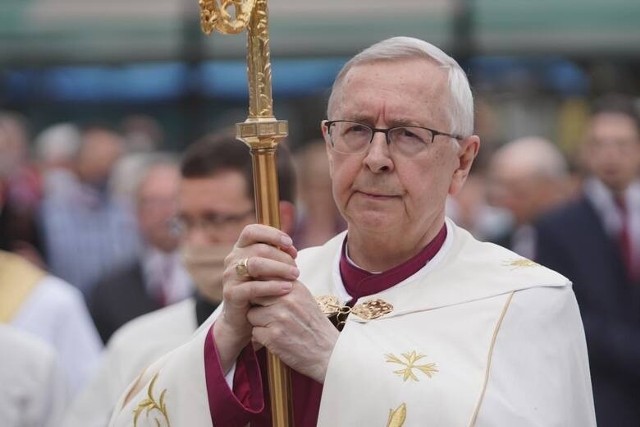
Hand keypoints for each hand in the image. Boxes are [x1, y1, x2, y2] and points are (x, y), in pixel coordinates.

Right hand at [213, 224, 298, 372]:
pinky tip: (287, 288)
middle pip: (259, 248)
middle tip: (296, 268)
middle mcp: (232, 260)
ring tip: (295, 275)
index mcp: (240, 250)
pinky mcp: (231, 294)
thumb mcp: (268, 271)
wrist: (244, 320)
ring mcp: (230, 277)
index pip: (252, 231)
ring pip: (255, 264)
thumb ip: (276, 258)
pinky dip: (273, 286)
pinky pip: (253, 287)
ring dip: (279, 268)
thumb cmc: (260, 292)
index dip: (272, 234)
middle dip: (282, 256)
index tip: (290, 243)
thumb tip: (291, 248)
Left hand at [247, 282, 338, 382]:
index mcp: (294, 287)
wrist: (328, 353)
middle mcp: (286, 299)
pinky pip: (254, 332)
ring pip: (252, 315)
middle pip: (255, 295)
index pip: (264, 278)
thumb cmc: (315, 327)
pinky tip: (276, 340)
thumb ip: (286, 287)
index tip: (262, 296)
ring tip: (275, 329)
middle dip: (258, 306)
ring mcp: (279, 317)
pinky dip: (262, 339)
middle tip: (268, 315)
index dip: (260, 289)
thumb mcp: (305, 299)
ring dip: (259, 323)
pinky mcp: (273, 336)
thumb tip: (262, 279)